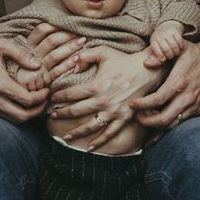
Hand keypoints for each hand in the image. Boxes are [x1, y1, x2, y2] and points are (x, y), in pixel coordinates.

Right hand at [0, 35, 49, 122]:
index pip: (27, 100)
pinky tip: (22, 104)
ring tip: (36, 103)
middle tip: (45, 101)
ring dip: (28, 114)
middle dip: (37, 111)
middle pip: (22, 116)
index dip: (41, 98)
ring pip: (13, 120)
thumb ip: (22, 54)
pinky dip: (16, 114)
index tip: (47, 90)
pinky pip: (4, 116)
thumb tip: (38, 65)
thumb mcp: (2, 45)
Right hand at [27, 23, 85, 80]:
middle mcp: (33, 56)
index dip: (55, 25)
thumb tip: (60, 28)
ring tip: (82, 43)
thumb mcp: (30, 52)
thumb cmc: (28, 67)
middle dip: (67, 35)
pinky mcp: (44, 80)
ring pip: (55, 55)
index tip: (68, 23)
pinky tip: (77, 59)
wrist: (20, 89)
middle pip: (51, 41)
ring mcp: (38, 68)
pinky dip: (67, 65)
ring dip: (70, 48)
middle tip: (80, 32)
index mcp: (29, 46)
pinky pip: (57, 71)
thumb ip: (40, 41)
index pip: (42, 30)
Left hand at [51, 45, 165, 149]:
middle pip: (76, 111)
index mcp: (96, 85)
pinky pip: (109, 133)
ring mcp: (113, 112)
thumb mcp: (103, 52)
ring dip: (76, 133)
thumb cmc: (124, 60)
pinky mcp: (123, 118)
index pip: (71, 94)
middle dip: (62, 114)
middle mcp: (103, 101)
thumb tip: (73, 65)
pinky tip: (90, 148)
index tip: (52, 98)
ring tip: (65, 137)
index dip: (58, 97)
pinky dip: (99, 142)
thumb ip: (85, 56)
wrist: (147, 71)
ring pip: (90, 126)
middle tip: (53, 116)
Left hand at [130, 35, 199, 128]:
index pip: (157, 100)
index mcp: (179, 82)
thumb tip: (147, 63)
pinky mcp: (198, 109)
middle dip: (147, 121)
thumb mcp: (178, 48)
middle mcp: (187, 96)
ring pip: (172, 124)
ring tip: (147, 117)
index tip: (132, 104)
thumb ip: (161, 56)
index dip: (142, 105)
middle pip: (164, 119)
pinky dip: (168, 123)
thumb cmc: (195, 52)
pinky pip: (180, 122)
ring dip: (157, 124)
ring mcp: (194, 104)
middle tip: (137, 116)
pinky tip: (160, 116)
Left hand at [149, 21, 184, 61]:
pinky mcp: (175, 31)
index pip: (156, 50)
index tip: (164, 60)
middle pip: (166, 49)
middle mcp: (159, 36)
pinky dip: (181, 47)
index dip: (160, 56)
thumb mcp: (156, 49)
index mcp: (153, 41)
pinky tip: (180, 48)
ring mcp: (167, 32)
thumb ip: (153, 58)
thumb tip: (146, 64)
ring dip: (176, 52)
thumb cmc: (161, 42)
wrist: (167, 27)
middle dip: (170, 56)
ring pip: (174, 46)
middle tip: (171, 57)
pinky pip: (179, 41)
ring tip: (176, 54)